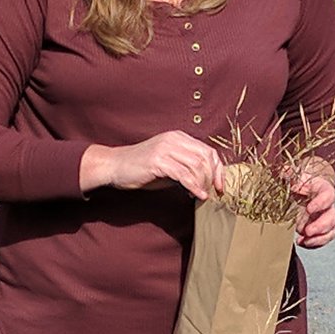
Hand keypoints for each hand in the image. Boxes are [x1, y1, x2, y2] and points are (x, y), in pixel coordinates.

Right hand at [80, 133, 224, 200]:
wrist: (115, 166)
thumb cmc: (142, 169)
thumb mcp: (169, 166)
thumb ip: (186, 169)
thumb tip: (207, 182)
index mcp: (179, 138)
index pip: (208, 151)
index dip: (218, 170)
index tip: (220, 187)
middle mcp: (174, 139)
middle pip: (205, 157)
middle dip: (212, 178)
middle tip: (212, 193)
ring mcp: (165, 149)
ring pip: (196, 165)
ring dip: (202, 183)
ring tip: (201, 195)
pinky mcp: (158, 161)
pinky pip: (183, 174)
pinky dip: (193, 186)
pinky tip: (197, 195)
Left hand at [292, 163, 334, 248]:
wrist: (303, 188)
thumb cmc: (299, 181)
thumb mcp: (294, 175)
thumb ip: (290, 174)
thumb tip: (285, 171)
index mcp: (322, 189)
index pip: (328, 195)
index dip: (321, 203)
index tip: (309, 209)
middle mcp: (327, 205)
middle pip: (332, 216)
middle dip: (321, 226)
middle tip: (307, 231)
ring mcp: (326, 218)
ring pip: (331, 230)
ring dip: (319, 238)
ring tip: (305, 240)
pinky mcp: (321, 229)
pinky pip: (324, 238)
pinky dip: (314, 243)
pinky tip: (302, 242)